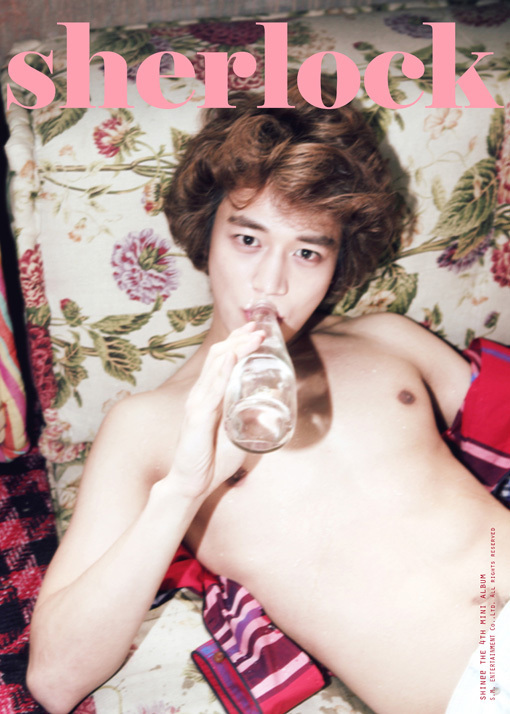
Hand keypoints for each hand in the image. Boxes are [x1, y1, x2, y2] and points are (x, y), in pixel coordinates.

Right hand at [171, 323, 263, 499]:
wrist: (191, 483)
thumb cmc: (212, 459)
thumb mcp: (235, 433)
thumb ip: (246, 419)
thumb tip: (269, 410)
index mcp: (209, 396)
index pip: (221, 360)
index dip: (237, 342)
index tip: (255, 330)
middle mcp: (200, 395)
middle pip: (219, 356)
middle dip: (239, 339)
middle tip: (258, 328)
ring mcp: (197, 405)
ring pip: (216, 368)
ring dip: (237, 349)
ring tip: (253, 337)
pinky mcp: (197, 418)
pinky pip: (211, 392)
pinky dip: (222, 373)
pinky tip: (231, 360)